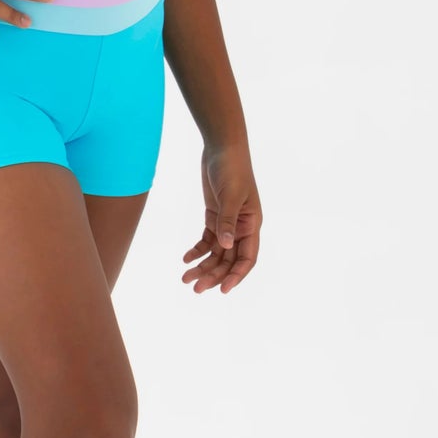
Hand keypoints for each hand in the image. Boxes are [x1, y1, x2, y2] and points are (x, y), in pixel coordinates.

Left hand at [181, 140, 260, 294]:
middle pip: (229, 260)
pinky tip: (186, 258)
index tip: (223, 290)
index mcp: (252, 225)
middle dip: (213, 275)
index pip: (247, 258)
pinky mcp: (214, 216)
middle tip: (195, 288)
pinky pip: (207, 240)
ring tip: (186, 279)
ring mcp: (227, 223)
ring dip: (203, 267)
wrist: (222, 148)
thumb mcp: (230, 195)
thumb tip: (226, 245)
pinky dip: (197, 251)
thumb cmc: (232, 168)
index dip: (236, 276)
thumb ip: (227, 220)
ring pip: (217, 253)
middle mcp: (241, 228)